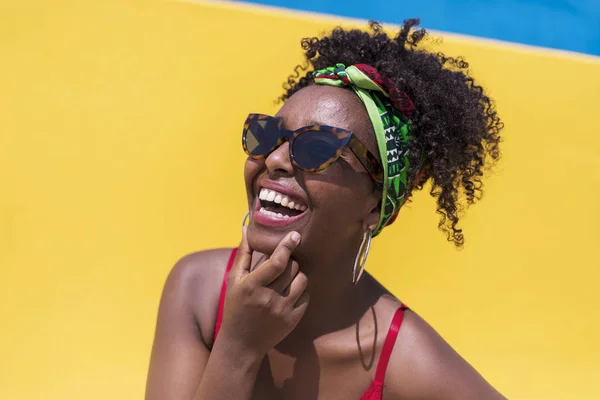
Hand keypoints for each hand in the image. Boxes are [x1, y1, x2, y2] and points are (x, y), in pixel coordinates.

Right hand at [218, 228, 309, 356]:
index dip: (287, 246)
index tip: (295, 235)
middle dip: (291, 260)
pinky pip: (306, 296)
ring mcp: (282, 311)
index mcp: (251, 286)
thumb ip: (243, 254)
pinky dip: (300, 291)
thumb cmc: (235, 307)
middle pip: (292, 268)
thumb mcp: (234, 281)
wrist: (241, 344)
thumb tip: (247, 229)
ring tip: (287, 277)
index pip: (276, 262)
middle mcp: (268, 298)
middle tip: (284, 261)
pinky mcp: (293, 320)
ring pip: (302, 280)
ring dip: (297, 275)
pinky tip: (289, 292)